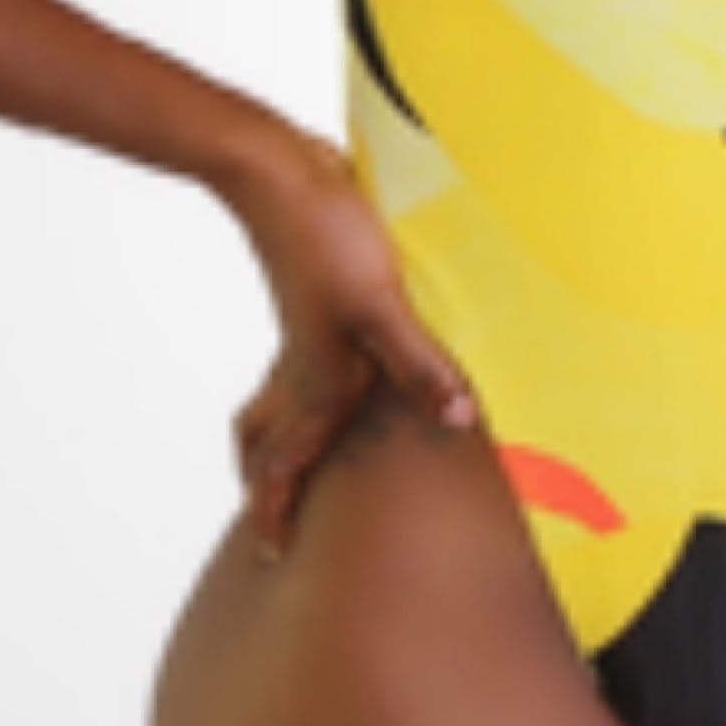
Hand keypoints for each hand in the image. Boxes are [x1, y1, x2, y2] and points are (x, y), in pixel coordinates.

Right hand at [218, 124, 475, 558]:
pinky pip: (300, 369)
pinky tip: (340, 379)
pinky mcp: (316, 305)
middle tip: (276, 524)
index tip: (275, 553)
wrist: (277, 172)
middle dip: (268, 485)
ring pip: (278, 407)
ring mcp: (305, 337)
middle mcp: (304, 368)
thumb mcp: (380, 305)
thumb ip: (420, 365)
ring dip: (279, 441)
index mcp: (316, 381)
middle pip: (268, 443)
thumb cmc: (323, 237)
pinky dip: (304, 392)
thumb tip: (458, 420)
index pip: (283, 464)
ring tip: (288, 463)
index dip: (277, 510)